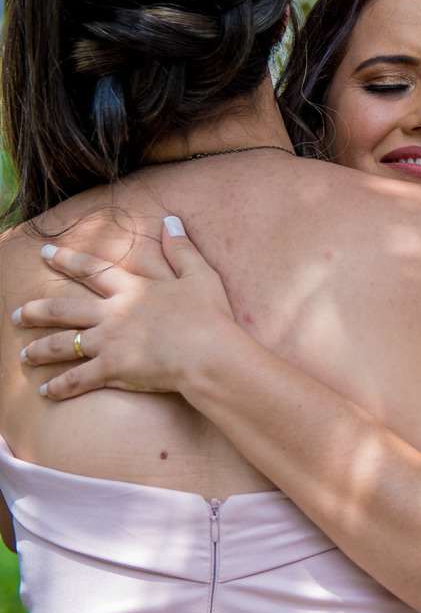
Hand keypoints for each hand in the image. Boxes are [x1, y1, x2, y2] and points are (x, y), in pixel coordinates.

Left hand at [14, 216, 242, 399]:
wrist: (209, 353)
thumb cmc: (209, 315)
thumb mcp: (201, 275)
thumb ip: (182, 249)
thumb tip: (171, 220)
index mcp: (132, 289)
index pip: (92, 269)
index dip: (67, 259)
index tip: (45, 253)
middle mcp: (113, 313)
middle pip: (61, 309)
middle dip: (35, 311)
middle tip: (17, 314)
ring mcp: (108, 342)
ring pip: (60, 345)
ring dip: (38, 350)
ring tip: (24, 354)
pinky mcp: (112, 369)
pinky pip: (76, 379)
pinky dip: (59, 387)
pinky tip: (45, 391)